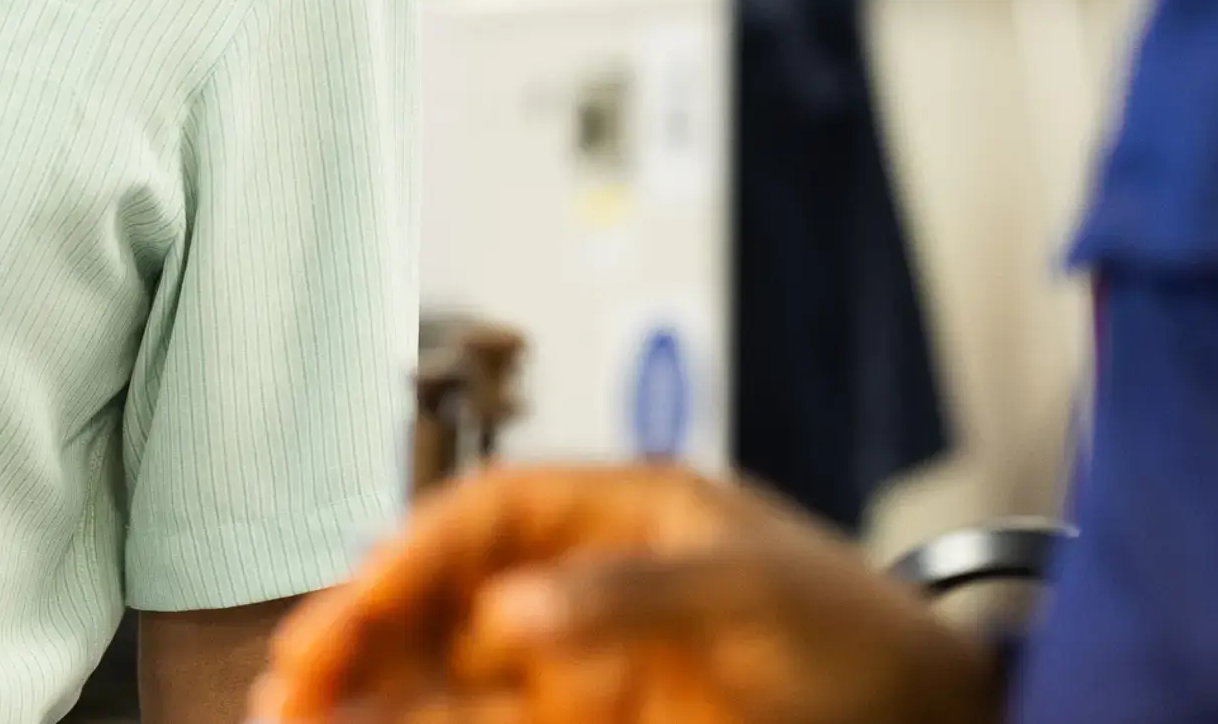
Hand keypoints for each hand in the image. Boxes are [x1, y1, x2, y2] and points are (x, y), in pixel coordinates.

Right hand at [257, 466, 994, 723]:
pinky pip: (484, 723)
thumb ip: (629, 592)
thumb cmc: (859, 631)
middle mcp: (582, 584)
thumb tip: (510, 609)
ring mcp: (581, 664)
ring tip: (294, 716)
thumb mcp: (750, 591)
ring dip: (369, 690)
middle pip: (443, 597)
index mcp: (618, 514)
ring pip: (444, 672)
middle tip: (288, 681)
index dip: (410, 555)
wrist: (929, 713)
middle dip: (359, 631)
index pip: (484, 517)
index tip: (357, 605)